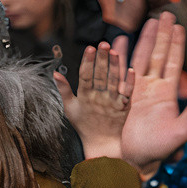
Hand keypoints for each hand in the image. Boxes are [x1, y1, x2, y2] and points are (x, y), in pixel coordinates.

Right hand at [57, 40, 135, 160]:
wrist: (101, 143)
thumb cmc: (84, 125)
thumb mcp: (70, 108)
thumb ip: (64, 89)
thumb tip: (55, 73)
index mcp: (85, 97)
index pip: (85, 76)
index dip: (87, 61)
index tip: (90, 48)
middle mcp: (98, 99)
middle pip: (100, 75)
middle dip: (101, 59)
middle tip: (103, 44)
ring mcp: (112, 103)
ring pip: (113, 81)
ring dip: (115, 66)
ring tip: (114, 51)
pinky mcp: (123, 107)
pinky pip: (127, 93)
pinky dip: (129, 82)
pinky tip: (131, 69)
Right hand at [121, 14, 186, 175]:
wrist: (135, 160)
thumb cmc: (160, 150)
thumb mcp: (181, 132)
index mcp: (168, 94)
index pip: (174, 64)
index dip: (176, 45)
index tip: (179, 27)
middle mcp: (154, 89)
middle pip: (159, 55)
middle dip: (162, 35)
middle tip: (165, 14)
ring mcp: (137, 91)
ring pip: (142, 59)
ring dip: (146, 40)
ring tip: (149, 21)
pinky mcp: (122, 97)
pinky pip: (122, 72)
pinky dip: (122, 57)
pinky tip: (120, 42)